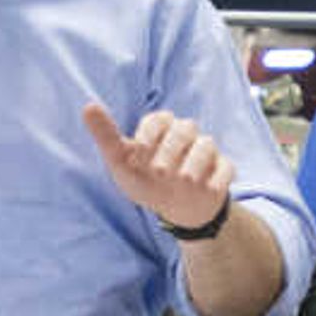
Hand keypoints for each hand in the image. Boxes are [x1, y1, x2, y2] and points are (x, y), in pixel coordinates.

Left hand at [81, 102, 234, 235]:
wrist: (176, 208)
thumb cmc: (145, 179)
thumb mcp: (121, 162)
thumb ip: (106, 135)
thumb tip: (88, 106)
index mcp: (161, 128)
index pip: (158, 119)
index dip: (149, 135)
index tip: (138, 154)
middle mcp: (185, 135)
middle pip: (185, 128)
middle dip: (172, 148)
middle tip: (159, 171)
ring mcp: (205, 152)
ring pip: (206, 145)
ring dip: (196, 161)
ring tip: (184, 180)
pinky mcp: (222, 169)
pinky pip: (226, 168)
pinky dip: (218, 178)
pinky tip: (206, 190)